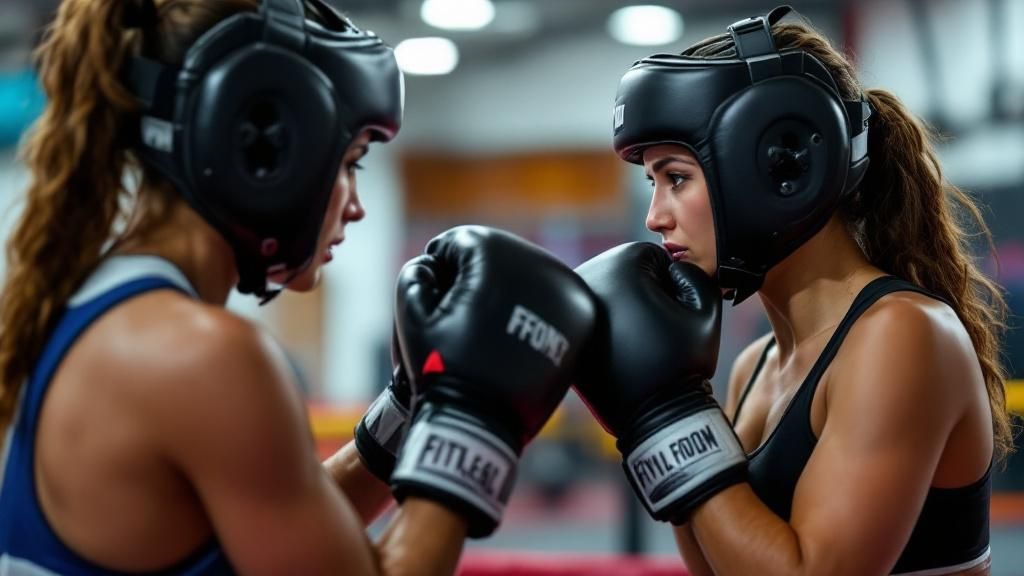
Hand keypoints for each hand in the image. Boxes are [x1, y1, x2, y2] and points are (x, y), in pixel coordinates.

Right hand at [391, 225, 595, 536]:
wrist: (482, 423)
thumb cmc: (441, 368)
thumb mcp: (412, 316)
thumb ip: (417, 272)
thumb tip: (436, 260)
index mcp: (494, 254)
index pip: (460, 243)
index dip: (440, 272)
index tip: (438, 305)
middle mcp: (538, 263)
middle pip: (498, 255)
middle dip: (476, 280)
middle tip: (463, 321)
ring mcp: (566, 289)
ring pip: (526, 276)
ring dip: (507, 293)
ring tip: (489, 332)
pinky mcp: (584, 316)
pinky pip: (551, 301)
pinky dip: (533, 312)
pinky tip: (514, 338)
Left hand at [575, 242, 744, 523]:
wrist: (650, 419)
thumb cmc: (680, 364)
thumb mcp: (706, 311)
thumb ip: (695, 274)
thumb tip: (671, 267)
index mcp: (621, 265)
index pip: (653, 257)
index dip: (672, 285)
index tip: (672, 315)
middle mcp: (587, 277)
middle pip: (625, 272)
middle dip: (644, 295)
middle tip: (655, 332)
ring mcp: (570, 306)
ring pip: (607, 294)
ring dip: (624, 310)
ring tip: (637, 344)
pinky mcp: (564, 329)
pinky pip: (592, 317)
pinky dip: (606, 329)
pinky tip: (620, 353)